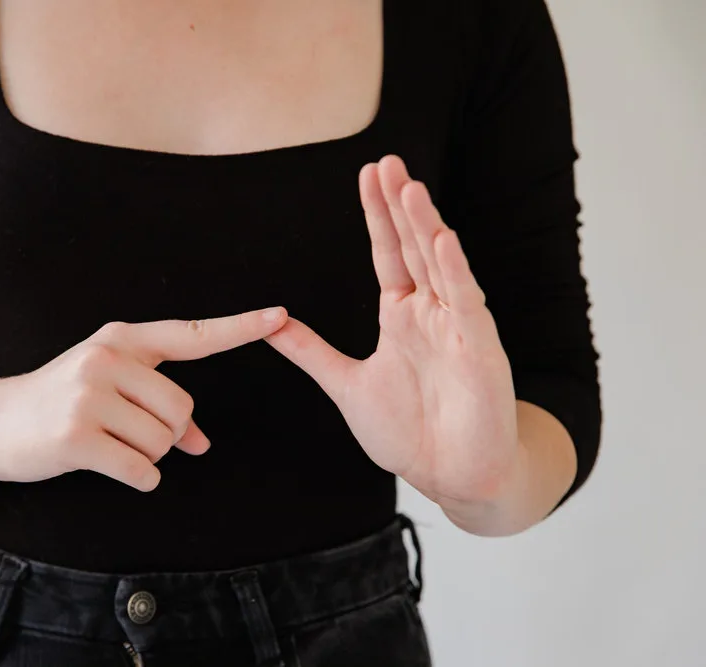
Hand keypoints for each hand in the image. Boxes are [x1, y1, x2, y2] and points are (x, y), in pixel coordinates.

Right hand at [0, 307, 288, 491]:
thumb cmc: (61, 403)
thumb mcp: (109, 391)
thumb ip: (157, 407)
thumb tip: (202, 445)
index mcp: (122, 340)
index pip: (192, 334)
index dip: (240, 327)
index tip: (281, 316)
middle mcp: (107, 358)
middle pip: (183, 410)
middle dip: (168, 434)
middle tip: (129, 433)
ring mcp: (88, 395)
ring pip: (163, 443)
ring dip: (146, 456)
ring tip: (107, 444)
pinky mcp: (76, 436)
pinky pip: (140, 470)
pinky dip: (137, 478)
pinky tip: (107, 465)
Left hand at [264, 155, 518, 504]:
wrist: (451, 476)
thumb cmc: (409, 433)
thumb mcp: (345, 384)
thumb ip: (310, 352)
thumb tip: (268, 324)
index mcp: (402, 317)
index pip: (388, 254)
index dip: (378, 215)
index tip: (367, 173)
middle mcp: (431, 314)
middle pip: (414, 247)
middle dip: (400, 205)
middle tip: (387, 160)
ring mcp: (458, 329)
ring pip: (441, 266)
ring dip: (426, 226)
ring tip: (409, 187)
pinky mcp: (480, 352)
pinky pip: (466, 305)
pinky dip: (455, 273)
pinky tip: (443, 240)